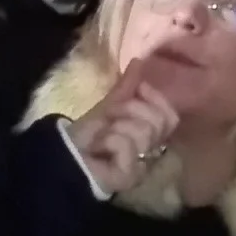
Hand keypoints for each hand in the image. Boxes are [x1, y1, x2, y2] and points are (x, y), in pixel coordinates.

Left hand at [63, 58, 177, 193]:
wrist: (65, 156)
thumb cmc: (88, 134)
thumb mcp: (110, 105)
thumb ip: (127, 87)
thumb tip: (139, 60)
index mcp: (149, 135)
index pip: (171, 116)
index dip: (158, 98)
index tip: (140, 88)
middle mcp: (150, 152)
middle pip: (160, 122)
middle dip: (132, 109)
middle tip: (111, 115)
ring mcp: (142, 166)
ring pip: (144, 132)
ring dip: (117, 126)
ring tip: (102, 135)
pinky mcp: (129, 176)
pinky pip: (126, 145)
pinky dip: (108, 140)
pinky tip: (99, 149)